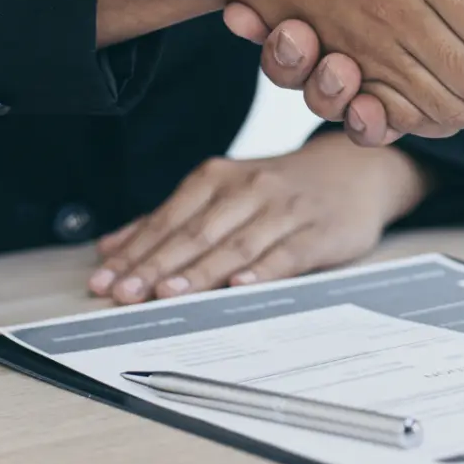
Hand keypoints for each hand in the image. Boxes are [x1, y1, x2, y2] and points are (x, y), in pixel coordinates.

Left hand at [88, 133, 430, 303]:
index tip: (105, 280)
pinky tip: (240, 285)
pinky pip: (287, 253)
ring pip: (236, 244)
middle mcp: (250, 189)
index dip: (136, 250)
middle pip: (197, 232)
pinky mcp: (319, 232)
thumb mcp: (227, 191)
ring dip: (200, 271)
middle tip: (125, 293)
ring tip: (168, 293)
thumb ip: (171, 219)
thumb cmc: (283, 188)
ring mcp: (286, 210)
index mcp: (221, 178)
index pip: (170, 218)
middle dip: (157, 265)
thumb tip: (111, 248)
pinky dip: (262, 269)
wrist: (357, 170)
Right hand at [227, 0, 463, 142]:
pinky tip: (360, 101)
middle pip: (320, 57)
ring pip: (354, 94)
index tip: (245, 8)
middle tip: (283, 36)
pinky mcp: (461, 84)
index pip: (305, 1)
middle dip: (289, 57)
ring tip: (318, 62)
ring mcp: (428, 51)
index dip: (268, 14)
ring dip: (323, 90)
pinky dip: (377, 120)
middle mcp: (398, 11)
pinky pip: (408, 117)